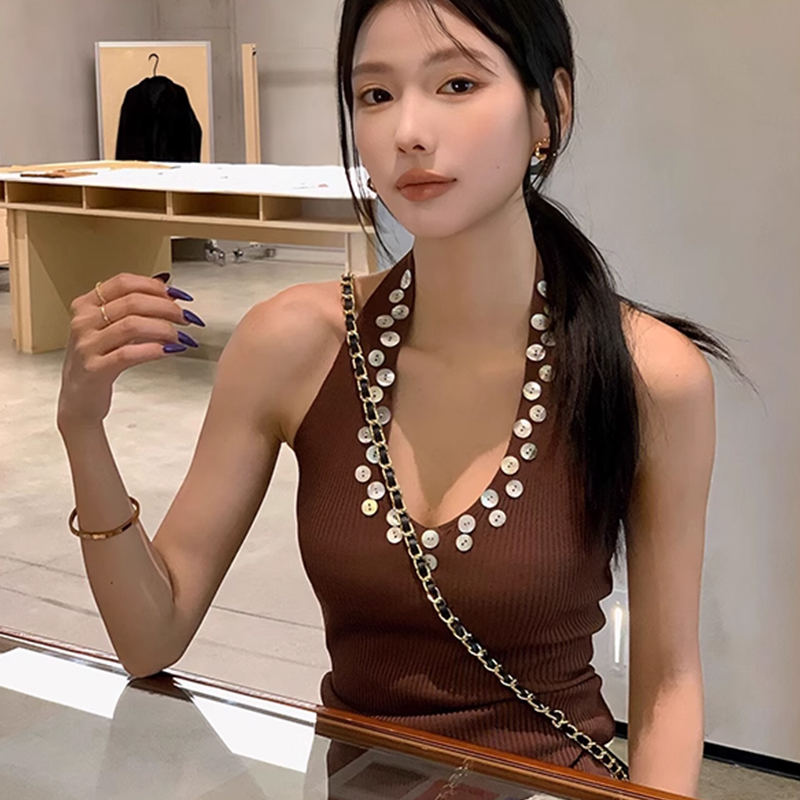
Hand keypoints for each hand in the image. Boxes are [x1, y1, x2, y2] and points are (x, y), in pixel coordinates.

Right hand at [57, 273, 204, 429]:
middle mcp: (83, 321)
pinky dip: (155, 349)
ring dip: (164, 328)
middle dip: (167, 308)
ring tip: (181, 336)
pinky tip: (171, 350)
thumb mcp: (110, 328)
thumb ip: (133, 307)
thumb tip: (165, 284)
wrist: (78, 399)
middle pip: (132, 302)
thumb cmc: (98, 361)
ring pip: (133, 325)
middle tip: (186, 318)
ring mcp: (87, 345)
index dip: (155, 287)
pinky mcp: (94, 369)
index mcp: (86, 304)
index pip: (124, 283)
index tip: (178, 296)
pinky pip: (129, 353)